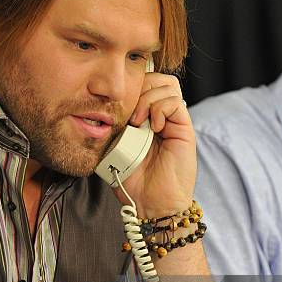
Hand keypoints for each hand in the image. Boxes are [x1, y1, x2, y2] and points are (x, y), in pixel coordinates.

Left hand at [113, 72, 195, 217]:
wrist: (151, 203)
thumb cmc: (132, 181)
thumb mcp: (113, 148)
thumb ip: (111, 127)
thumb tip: (97, 105)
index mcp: (144, 118)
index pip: (141, 84)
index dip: (131, 87)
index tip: (116, 105)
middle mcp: (160, 116)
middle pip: (155, 78)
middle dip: (140, 89)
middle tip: (130, 115)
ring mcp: (173, 121)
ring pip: (167, 84)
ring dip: (149, 99)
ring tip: (140, 121)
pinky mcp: (184, 129)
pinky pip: (175, 101)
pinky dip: (161, 108)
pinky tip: (154, 127)